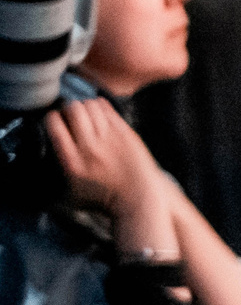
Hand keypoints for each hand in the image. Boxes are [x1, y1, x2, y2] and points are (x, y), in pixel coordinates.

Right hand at [46, 99, 165, 223]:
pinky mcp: (125, 132)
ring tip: (85, 114)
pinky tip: (99, 114)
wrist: (137, 197)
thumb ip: (52, 186)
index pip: (54, 125)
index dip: (51, 119)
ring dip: (84, 106)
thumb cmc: (104, 199)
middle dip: (67, 109)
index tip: (54, 122)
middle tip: (70, 116)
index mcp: (71, 160)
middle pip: (72, 109)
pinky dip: (99, 105)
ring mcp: (109, 137)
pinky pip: (107, 107)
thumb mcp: (70, 196)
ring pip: (90, 105)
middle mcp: (89, 145)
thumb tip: (37, 179)